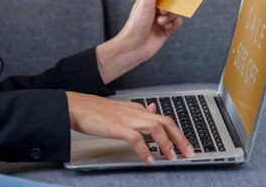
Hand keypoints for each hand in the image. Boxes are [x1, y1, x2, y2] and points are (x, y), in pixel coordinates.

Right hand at [66, 91, 193, 163]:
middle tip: (188, 152)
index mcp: (137, 109)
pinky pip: (136, 138)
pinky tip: (148, 159)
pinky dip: (145, 150)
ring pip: (156, 128)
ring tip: (172, 157)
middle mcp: (135, 112)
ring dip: (167, 143)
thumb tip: (152, 109)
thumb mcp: (121, 109)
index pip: (163, 119)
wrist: (76, 106)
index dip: (177, 132)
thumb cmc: (94, 110)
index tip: (185, 145)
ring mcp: (127, 119)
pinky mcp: (117, 127)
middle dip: (180, 138)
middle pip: (166, 121)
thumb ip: (138, 112)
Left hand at [96, 0, 182, 83]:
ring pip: (176, 11)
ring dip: (170, 15)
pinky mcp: (167, 29)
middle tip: (162, 9)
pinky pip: (177, 22)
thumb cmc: (136, 23)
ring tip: (160, 22)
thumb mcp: (146, 2)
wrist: (134, 46)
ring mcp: (161, 18)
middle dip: (171, 4)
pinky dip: (173, 23)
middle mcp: (155, 7)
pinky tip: (165, 27)